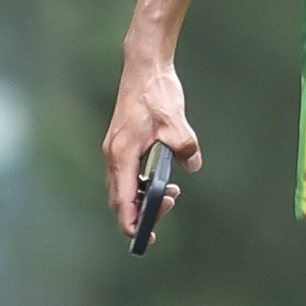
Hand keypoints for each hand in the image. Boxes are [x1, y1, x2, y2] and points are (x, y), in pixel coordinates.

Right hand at [102, 42, 200, 235]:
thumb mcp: (175, 121)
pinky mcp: (121, 145)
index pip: (123, 201)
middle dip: (141, 214)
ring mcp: (115, 151)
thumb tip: (191, 164)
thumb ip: (184, 145)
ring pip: (123, 189)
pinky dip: (142, 185)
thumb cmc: (155, 92)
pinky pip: (127, 176)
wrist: (144, 68)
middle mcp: (113, 156)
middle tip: (169, 208)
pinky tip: (163, 181)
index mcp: (121, 155)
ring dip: (143, 198)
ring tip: (172, 195)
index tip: (144, 238)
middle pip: (120, 200)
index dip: (131, 223)